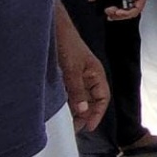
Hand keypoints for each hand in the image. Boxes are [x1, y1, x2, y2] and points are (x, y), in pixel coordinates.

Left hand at [53, 0, 109, 131]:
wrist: (53, 29)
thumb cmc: (67, 44)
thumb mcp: (72, 70)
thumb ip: (77, 91)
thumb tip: (83, 111)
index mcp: (96, 74)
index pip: (103, 97)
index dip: (97, 113)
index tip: (88, 127)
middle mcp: (88, 75)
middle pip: (92, 99)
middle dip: (86, 114)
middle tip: (75, 127)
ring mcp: (77, 74)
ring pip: (80, 96)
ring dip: (76, 108)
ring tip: (67, 120)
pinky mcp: (66, 73)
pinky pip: (70, 91)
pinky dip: (67, 100)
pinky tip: (59, 106)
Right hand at [86, 0, 148, 20]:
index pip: (121, 4)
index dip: (114, 11)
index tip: (106, 12)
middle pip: (126, 10)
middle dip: (115, 15)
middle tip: (108, 12)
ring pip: (131, 11)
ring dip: (120, 16)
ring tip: (112, 12)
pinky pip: (136, 8)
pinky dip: (127, 13)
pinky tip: (118, 12)